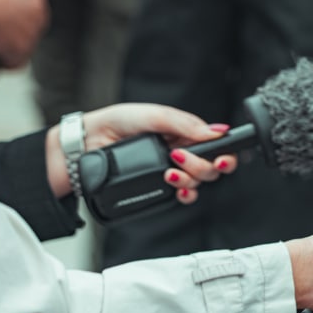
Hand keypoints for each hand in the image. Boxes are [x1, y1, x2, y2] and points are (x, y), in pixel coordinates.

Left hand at [45, 103, 237, 199]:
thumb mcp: (152, 115)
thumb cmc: (116, 123)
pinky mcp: (161, 189)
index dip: (224, 153)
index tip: (221, 157)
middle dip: (201, 165)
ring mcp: (172, 172)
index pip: (215, 146)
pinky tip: (176, 188)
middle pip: (211, 167)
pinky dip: (185, 194)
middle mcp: (182, 154)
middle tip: (178, 157)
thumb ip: (184, 123)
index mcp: (184, 134)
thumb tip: (216, 130)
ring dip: (189, 179)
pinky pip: (184, 196)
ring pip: (199, 183)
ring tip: (168, 171)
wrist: (87, 144)